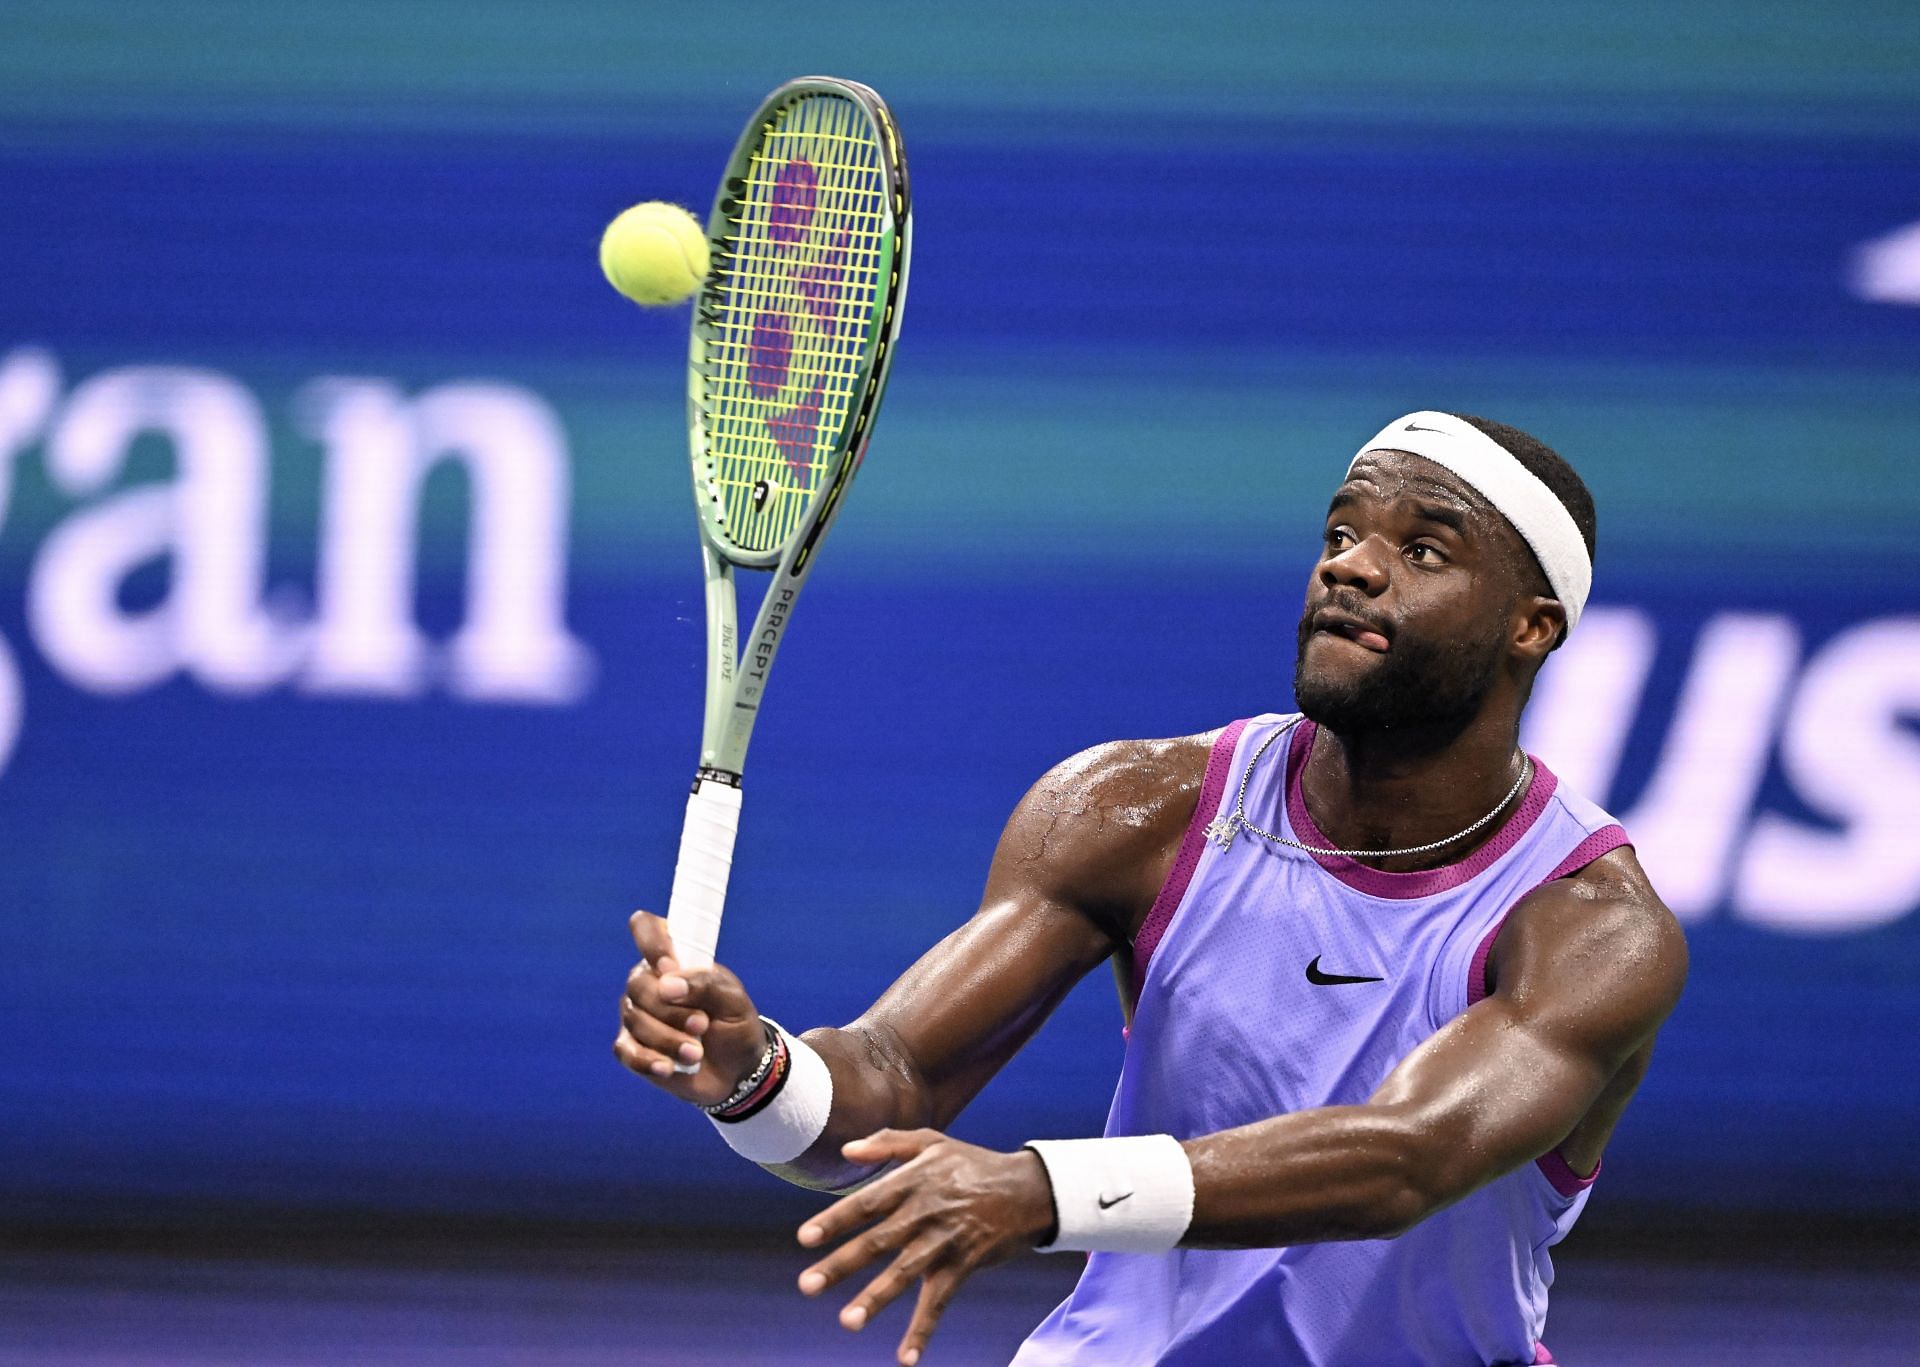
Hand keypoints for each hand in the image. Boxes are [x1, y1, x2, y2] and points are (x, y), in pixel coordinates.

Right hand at [614, 910, 766, 1107]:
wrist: (737, 1069)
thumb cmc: (735, 1023)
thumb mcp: (733, 999)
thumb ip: (705, 983)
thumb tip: (667, 984)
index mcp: (674, 957)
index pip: (647, 929)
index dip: (652, 942)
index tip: (669, 966)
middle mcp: (650, 981)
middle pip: (638, 985)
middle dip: (670, 1010)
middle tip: (701, 1024)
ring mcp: (638, 1014)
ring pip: (635, 1019)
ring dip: (668, 1040)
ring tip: (697, 1053)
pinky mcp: (633, 1047)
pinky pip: (626, 1050)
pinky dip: (647, 1061)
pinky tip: (668, 1068)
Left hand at [795, 1129, 1054, 1365]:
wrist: (1027, 1189)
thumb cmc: (973, 1163)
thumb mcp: (932, 1142)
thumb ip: (887, 1143)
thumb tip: (846, 1151)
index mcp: (912, 1181)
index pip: (866, 1202)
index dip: (835, 1219)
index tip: (805, 1238)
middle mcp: (924, 1212)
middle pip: (877, 1240)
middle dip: (842, 1264)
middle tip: (808, 1285)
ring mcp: (943, 1241)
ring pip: (904, 1272)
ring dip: (875, 1297)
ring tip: (848, 1321)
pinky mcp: (963, 1264)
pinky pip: (939, 1301)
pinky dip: (923, 1330)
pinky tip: (906, 1359)